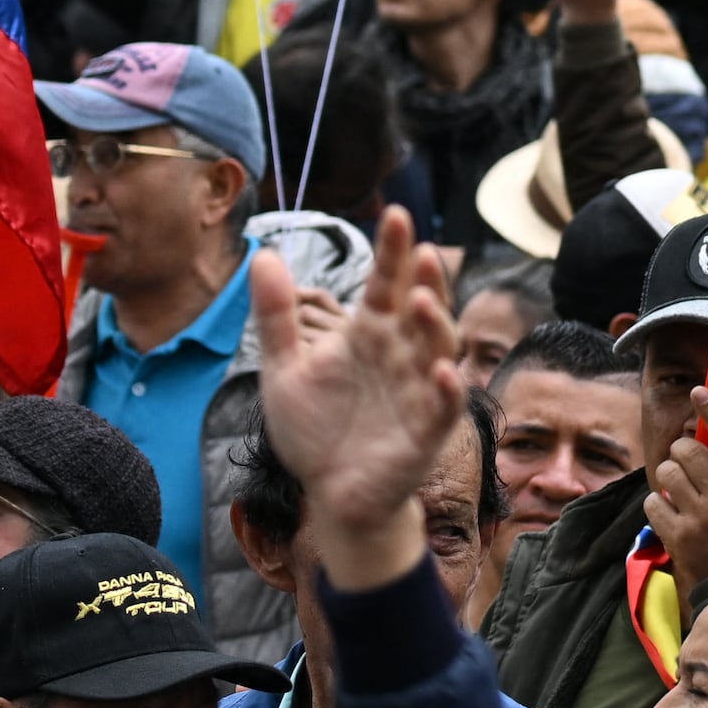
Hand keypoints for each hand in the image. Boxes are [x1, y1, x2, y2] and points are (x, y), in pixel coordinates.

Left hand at [249, 206, 466, 588]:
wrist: (330, 494)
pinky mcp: (425, 430)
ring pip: (437, 348)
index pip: (384, 284)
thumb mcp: (284, 369)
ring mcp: (417, 389)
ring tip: (419, 301)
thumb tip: (262, 254)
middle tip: (421, 250)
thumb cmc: (314, 428)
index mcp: (368, 334)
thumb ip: (276, 315)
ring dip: (433, 324)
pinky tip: (440, 371)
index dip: (392, 251)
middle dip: (425, 279)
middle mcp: (399, 354)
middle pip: (420, 308)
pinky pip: (442, 405)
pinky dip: (445, 388)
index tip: (394, 214)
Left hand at [644, 387, 707, 582]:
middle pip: (689, 450)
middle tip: (684, 462)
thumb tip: (706, 440)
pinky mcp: (678, 538)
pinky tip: (670, 513)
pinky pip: (653, 501)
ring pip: (667, 472)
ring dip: (669, 476)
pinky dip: (658, 503)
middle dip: (681, 451)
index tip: (699, 391)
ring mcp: (700, 519)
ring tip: (679, 490)